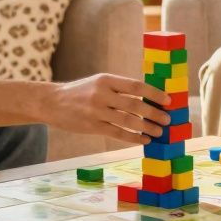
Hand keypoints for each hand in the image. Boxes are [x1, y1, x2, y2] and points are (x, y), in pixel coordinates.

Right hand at [47, 73, 171, 145]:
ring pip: (128, 121)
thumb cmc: (81, 92)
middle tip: (167, 120)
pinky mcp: (92, 126)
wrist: (52, 102)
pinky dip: (133, 137)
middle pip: (135, 105)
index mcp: (106, 80)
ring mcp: (96, 111)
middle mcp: (102, 94)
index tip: (167, 100)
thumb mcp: (99, 82)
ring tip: (159, 132)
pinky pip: (117, 133)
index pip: (136, 86)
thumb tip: (147, 98)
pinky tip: (144, 140)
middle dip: (154, 113)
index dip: (154, 94)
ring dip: (147, 127)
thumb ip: (119, 88)